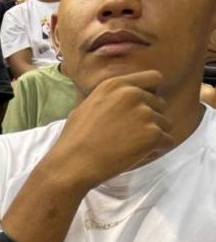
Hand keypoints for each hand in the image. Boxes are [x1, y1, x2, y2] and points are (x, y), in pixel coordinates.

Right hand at [44, 70, 171, 190]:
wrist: (73, 163)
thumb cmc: (75, 139)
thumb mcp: (87, 106)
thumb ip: (111, 99)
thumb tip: (124, 100)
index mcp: (116, 85)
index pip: (154, 78)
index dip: (152, 93)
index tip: (143, 107)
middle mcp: (133, 94)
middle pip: (160, 104)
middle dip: (150, 119)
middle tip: (130, 136)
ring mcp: (145, 113)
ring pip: (165, 124)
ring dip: (153, 136)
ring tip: (130, 148)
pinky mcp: (153, 134)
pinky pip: (168, 142)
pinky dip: (156, 151)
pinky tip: (135, 156)